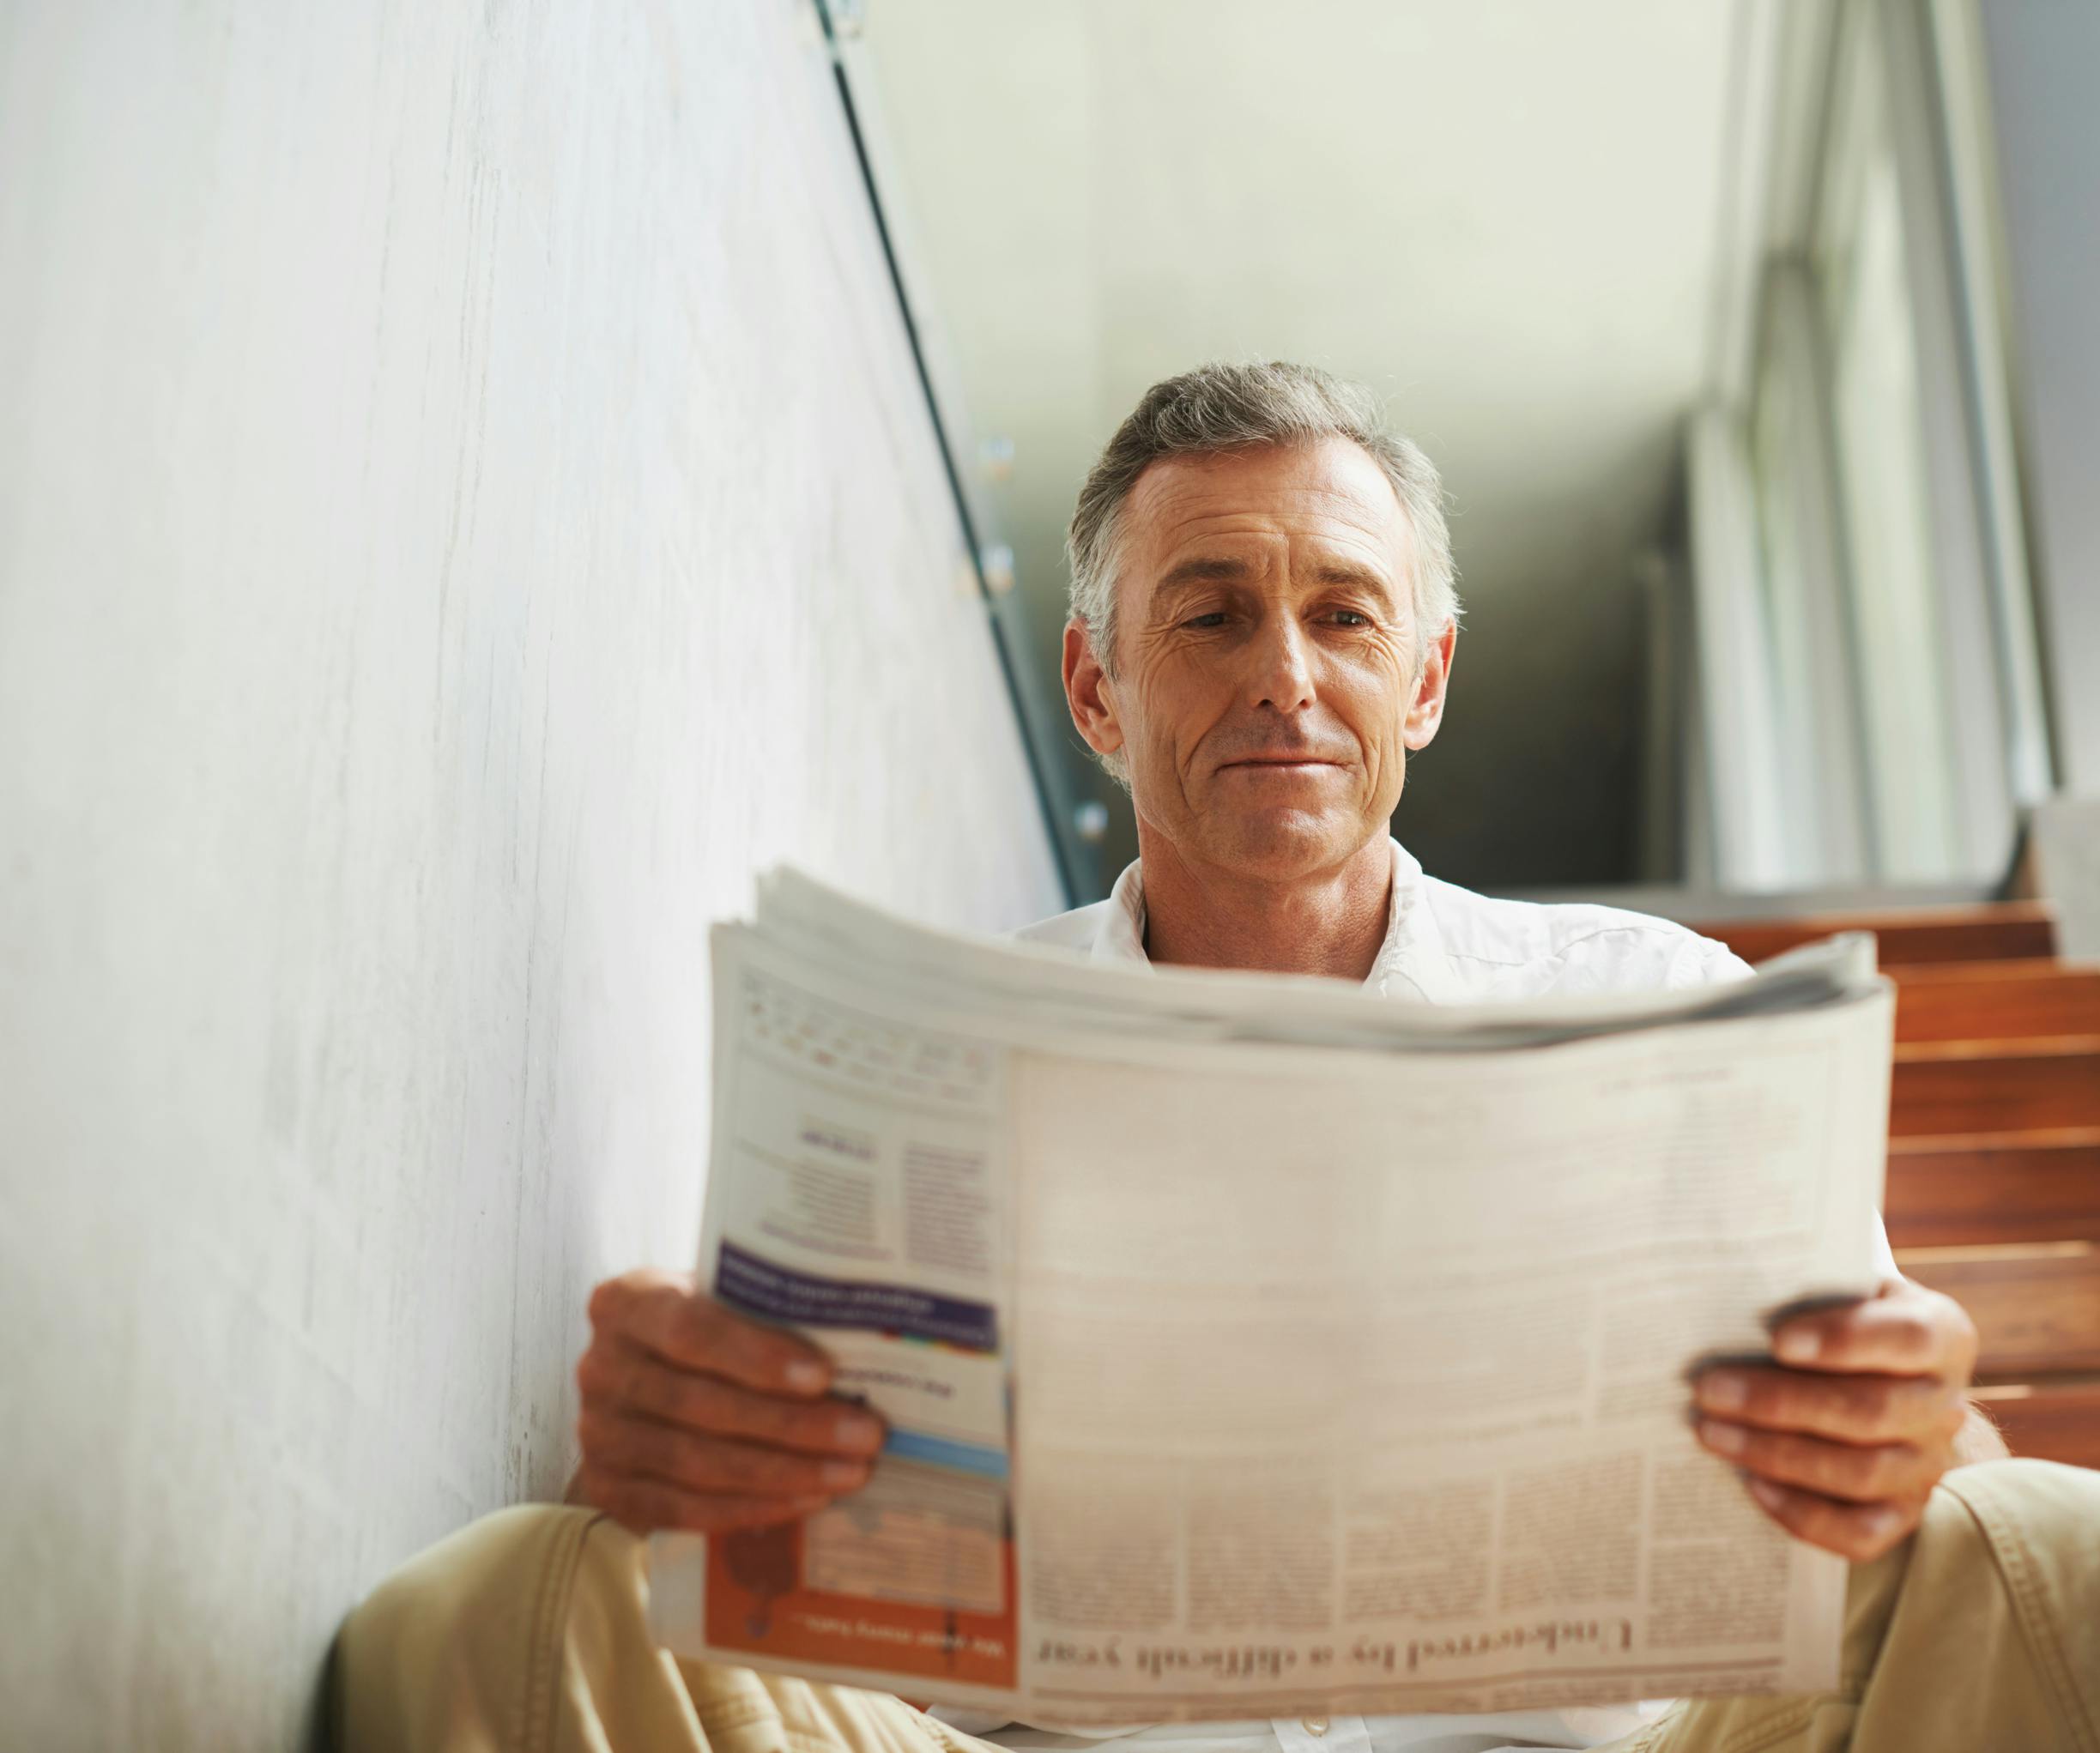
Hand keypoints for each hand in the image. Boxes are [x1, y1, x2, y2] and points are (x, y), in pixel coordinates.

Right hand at [574, 1268, 885, 1534]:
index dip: (758, 1357)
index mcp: (626, 1302)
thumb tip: (864, 1347)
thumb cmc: (709, 1327)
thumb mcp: (726, 1301)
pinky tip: (806, 1501)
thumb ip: (769, 1313)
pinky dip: (751, 1508)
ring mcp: (597, 1433)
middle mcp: (600, 1367)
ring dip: (784, 1473)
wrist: (651, 1374)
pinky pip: (683, 1509)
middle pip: (702, 1405)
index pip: (690, 1330)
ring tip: (850, 1472)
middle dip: (793, 1425)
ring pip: (697, 1463)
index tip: (825, 1375)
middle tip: (864, 1435)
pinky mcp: (607, 1488)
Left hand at [1690, 1276, 1978, 1560]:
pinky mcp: (1904, 1512)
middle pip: (1872, 1411)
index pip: (1909, 1337)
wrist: (1878, 1382)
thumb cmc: (1840, 1320)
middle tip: (1708, 1388)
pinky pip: (1860, 1531)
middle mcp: (1946, 1404)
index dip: (1844, 1340)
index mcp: (1941, 1334)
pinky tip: (1751, 1484)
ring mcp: (1929, 1464)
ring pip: (1861, 1472)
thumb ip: (1808, 1286)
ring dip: (1776, 1454)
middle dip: (1781, 1402)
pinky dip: (1803, 1513)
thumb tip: (1728, 1291)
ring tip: (1711, 1431)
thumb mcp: (1840, 1289)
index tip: (1777, 1340)